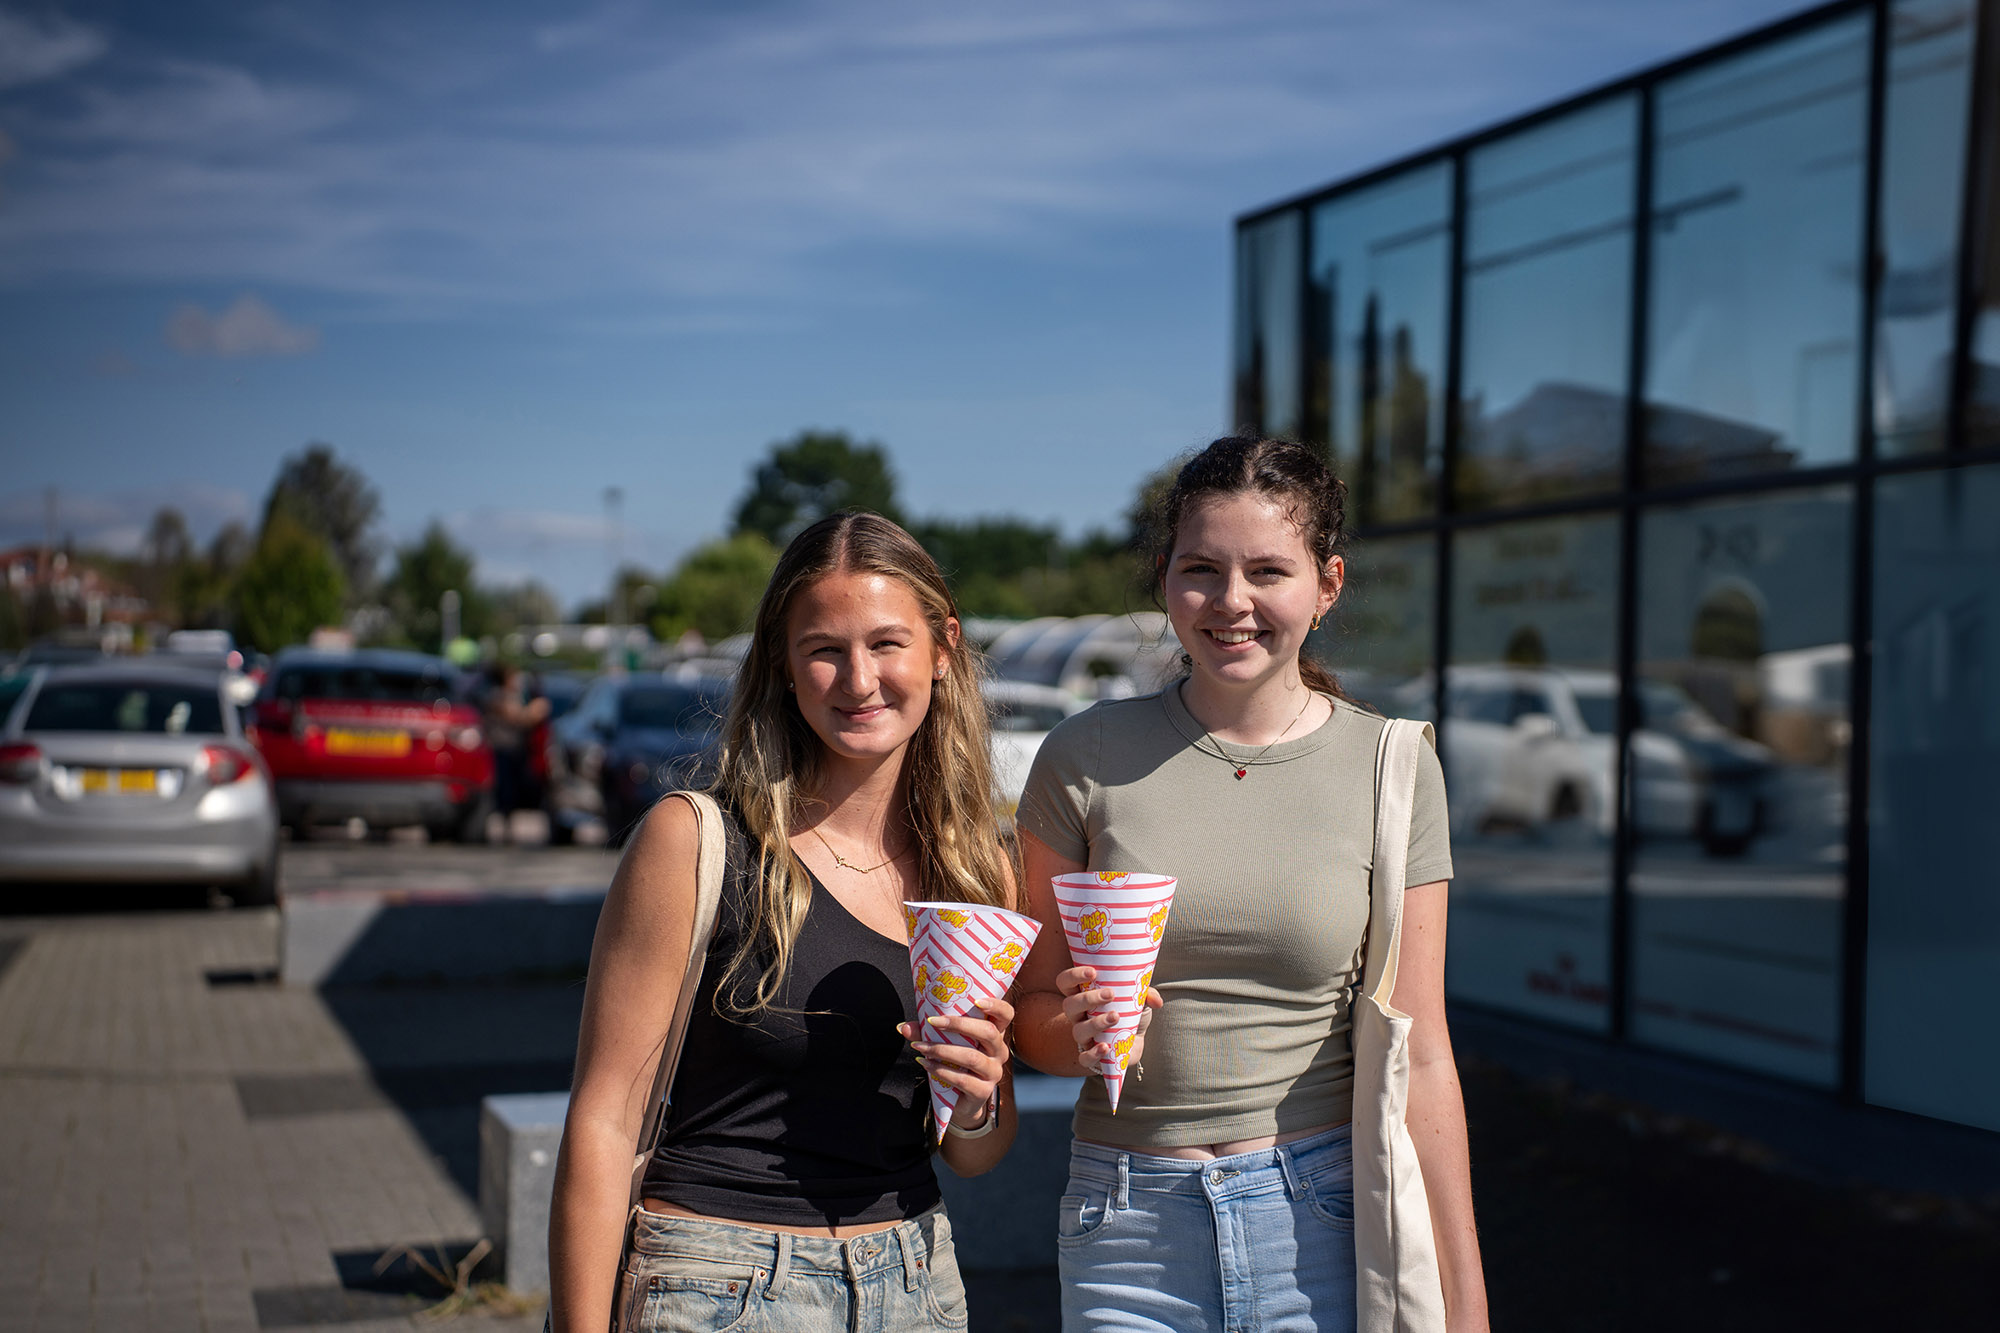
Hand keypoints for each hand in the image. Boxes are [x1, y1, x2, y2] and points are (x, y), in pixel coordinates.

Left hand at [900, 995, 1014, 1128]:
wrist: (961, 1101)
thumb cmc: (955, 1063)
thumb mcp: (944, 1042)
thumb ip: (927, 1032)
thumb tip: (903, 1027)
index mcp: (994, 1034)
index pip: (1006, 1014)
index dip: (996, 1005)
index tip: (976, 1001)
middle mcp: (999, 1052)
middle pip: (988, 1032)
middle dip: (958, 1025)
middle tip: (932, 1021)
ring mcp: (993, 1073)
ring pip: (972, 1057)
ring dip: (943, 1049)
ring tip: (920, 1047)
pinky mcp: (982, 1091)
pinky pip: (962, 1079)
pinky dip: (940, 1070)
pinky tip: (924, 1063)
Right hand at [1057, 965, 1160, 1077]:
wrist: (1132, 1043)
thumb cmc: (1129, 1014)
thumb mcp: (1138, 1000)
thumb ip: (1146, 995)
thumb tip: (1156, 1000)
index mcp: (1083, 995)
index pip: (1066, 982)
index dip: (1073, 975)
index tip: (1093, 972)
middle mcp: (1078, 1015)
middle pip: (1070, 1005)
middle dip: (1088, 998)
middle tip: (1110, 994)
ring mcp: (1083, 1036)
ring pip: (1079, 1030)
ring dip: (1096, 1023)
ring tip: (1116, 1017)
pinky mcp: (1092, 1056)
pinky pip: (1084, 1057)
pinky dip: (1094, 1053)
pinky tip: (1106, 1047)